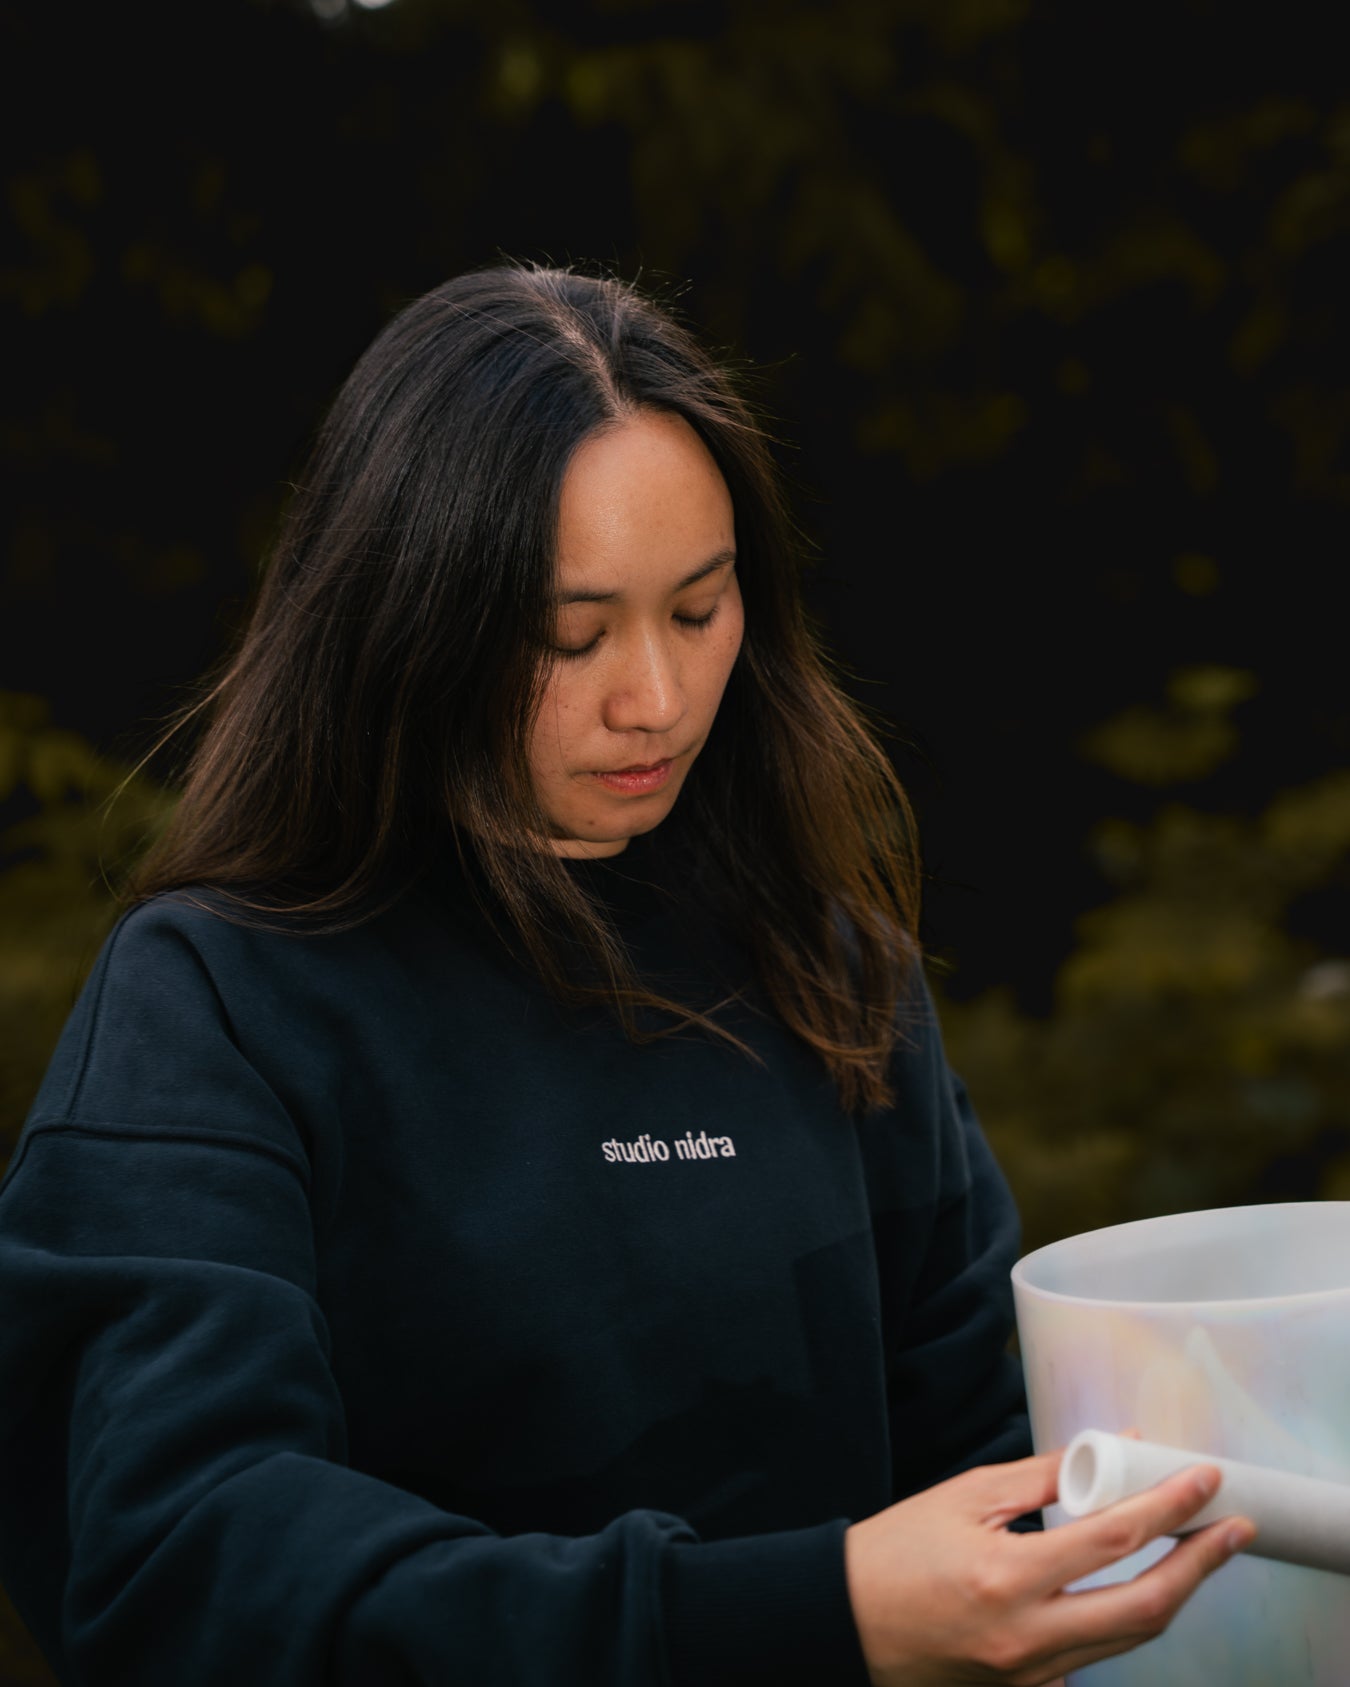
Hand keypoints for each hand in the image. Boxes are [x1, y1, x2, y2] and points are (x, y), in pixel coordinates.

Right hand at [844, 1448, 1254, 1685]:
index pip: (1114, 1538)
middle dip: (1200, 1563)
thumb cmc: (896, 1553)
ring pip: (1130, 1638)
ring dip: (1174, 1593)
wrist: (846, 1624)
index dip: (1168, 1504)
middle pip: (1145, 1605)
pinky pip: (1094, 1660)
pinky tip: (1136, 1593)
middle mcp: (1029, 1638)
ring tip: (1198, 1552)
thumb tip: (1109, 1452)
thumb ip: (1043, 1478)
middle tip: (1232, 1526)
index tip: (1203, 1476)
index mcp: (1008, 1578)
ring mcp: (1032, 1677)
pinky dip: (1123, 1623)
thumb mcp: (966, 1497)